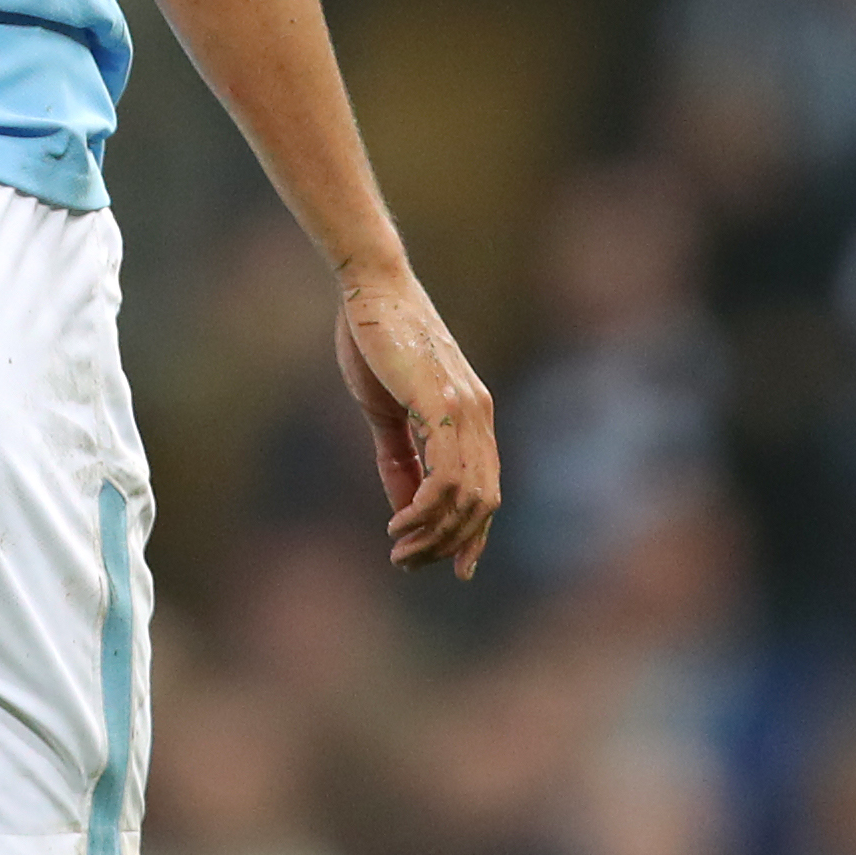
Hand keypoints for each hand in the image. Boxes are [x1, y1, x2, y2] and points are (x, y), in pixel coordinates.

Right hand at [336, 274, 498, 577]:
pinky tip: (400, 521)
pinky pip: (446, 475)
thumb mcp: (386, 411)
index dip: (471, 535)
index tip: (448, 567)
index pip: (485, 491)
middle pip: (482, 504)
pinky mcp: (444, 404)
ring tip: (400, 549)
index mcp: (472, 417)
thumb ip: (399, 458)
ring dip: (435, 535)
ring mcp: (466, 411)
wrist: (370, 287)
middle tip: (407, 563)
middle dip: (448, 545)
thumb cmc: (374, 340)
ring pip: (468, 497)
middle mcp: (479, 417)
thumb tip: (404, 508)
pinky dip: (425, 508)